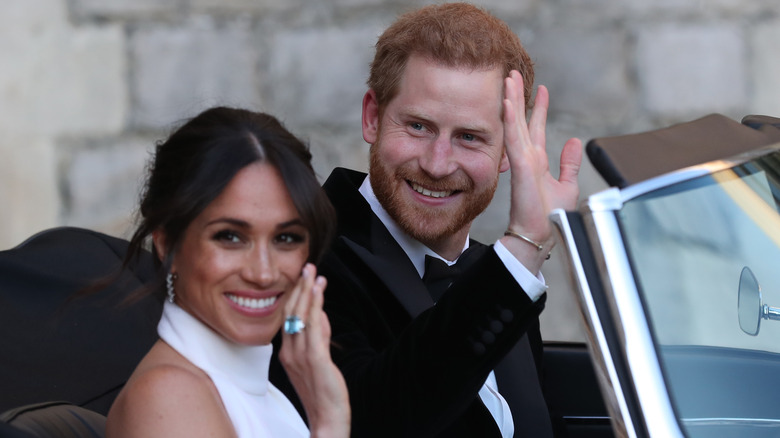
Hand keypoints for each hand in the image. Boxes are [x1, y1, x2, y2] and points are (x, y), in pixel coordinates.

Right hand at [279, 264, 349, 437]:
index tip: (303, 277)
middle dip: (300, 287)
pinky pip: (313, 327)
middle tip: (307, 266)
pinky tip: (319, 292)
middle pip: (291, 312)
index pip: (288, 317)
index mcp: (287, 352)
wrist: (327, 418)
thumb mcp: (317, 359)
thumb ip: (318, 336)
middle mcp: (289, 352)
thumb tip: (321, 314)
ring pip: (301, 316)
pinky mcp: (315, 359)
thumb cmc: (322, 391)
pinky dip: (315, 306)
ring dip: (308, 291)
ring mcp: (300, 355)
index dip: (295, 295)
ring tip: (314, 272)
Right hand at [500, 70, 582, 271]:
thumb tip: (574, 141)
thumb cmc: (550, 216)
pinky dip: (510, 120)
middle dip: (518, 96)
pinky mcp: (520, 167)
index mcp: (537, 161)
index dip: (539, 107)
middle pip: (521, 120)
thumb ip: (569, 163)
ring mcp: (521, 161)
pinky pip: (513, 138)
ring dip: (511, 101)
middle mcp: (527, 157)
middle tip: (514, 73)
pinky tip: (507, 103)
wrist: (540, 235)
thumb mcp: (567, 185)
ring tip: (509, 79)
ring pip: (514, 124)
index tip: (541, 89)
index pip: (536, 128)